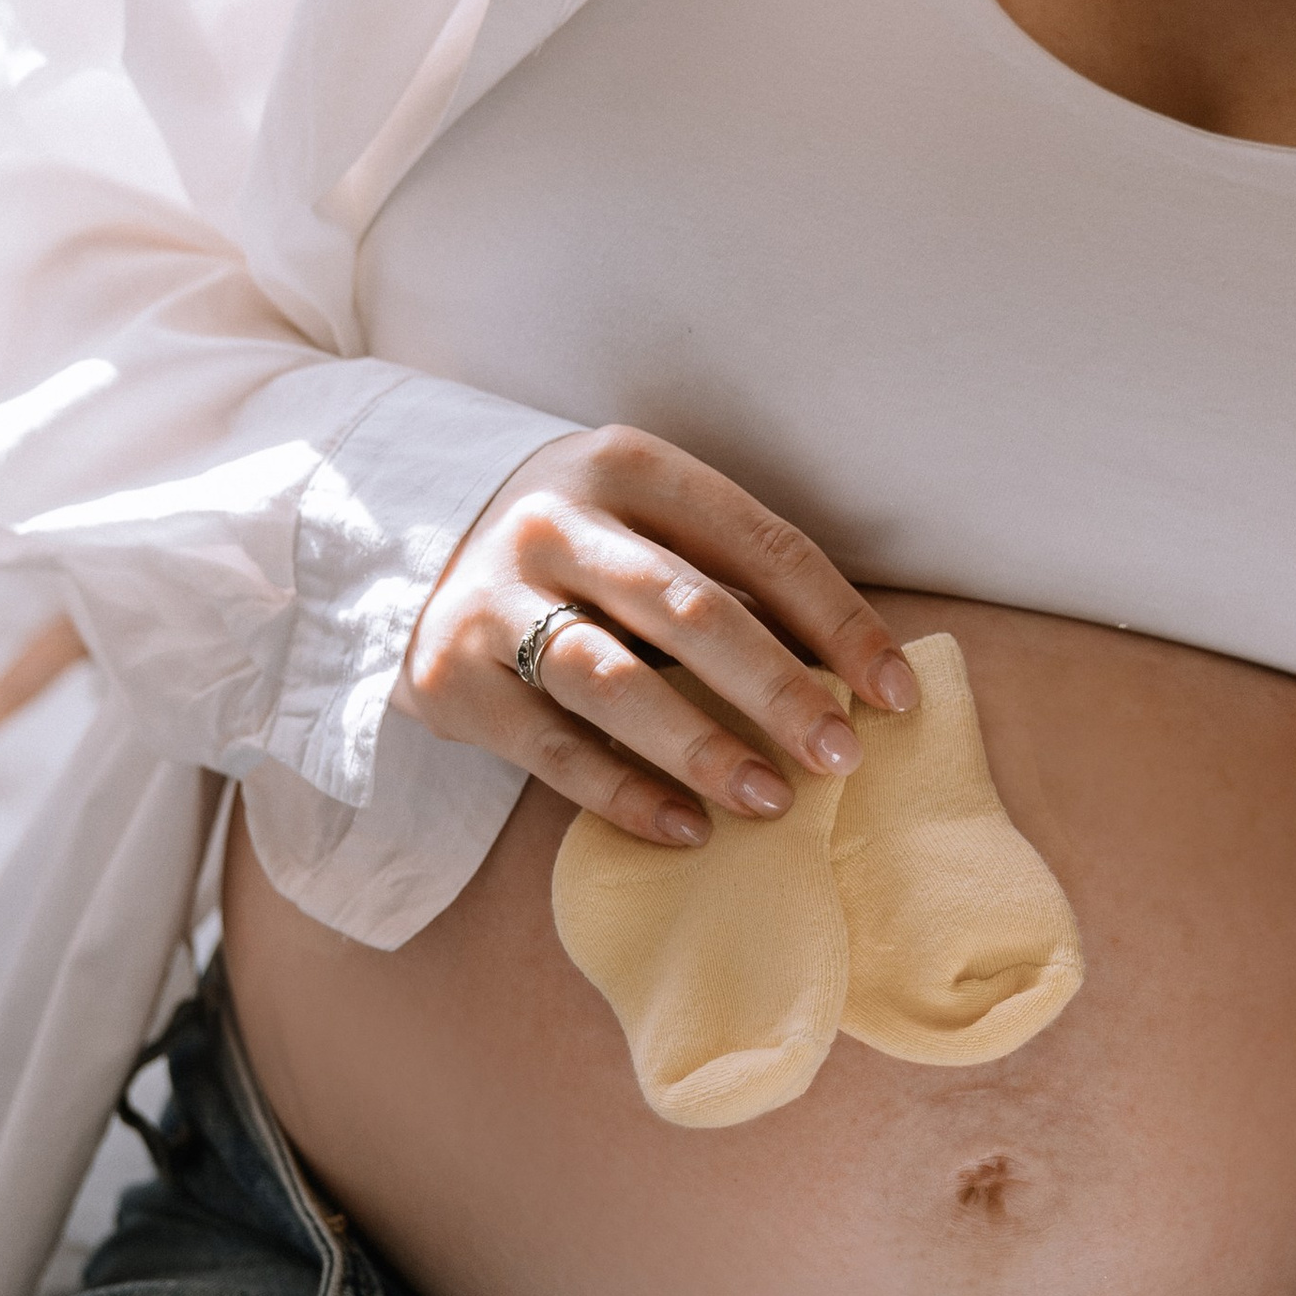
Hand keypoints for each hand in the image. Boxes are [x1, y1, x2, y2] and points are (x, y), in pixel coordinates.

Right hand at [399, 427, 918, 846]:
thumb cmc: (577, 548)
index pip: (761, 544)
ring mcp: (495, 599)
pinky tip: (688, 828)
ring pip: (615, 680)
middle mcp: (556, 523)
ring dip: (703, 747)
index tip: (895, 693)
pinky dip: (626, 794)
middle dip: (779, 689)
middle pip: (691, 610)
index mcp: (629, 467)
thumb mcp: (645, 523)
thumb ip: (732, 580)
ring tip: (772, 801)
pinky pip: (554, 749)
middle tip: (843, 754)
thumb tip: (857, 676)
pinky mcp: (450, 677)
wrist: (400, 545)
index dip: (839, 622)